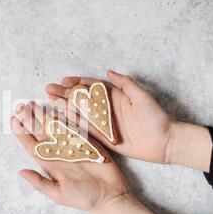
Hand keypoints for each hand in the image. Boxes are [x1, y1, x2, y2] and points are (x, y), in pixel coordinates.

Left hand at [12, 102, 158, 213]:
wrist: (110, 196)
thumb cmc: (83, 198)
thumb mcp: (58, 194)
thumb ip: (40, 183)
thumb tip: (20, 172)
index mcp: (49, 163)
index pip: (31, 145)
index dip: (21, 133)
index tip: (13, 120)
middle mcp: (58, 152)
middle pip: (41, 132)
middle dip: (30, 119)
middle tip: (21, 106)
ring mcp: (73, 145)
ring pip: (55, 126)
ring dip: (45, 115)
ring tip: (34, 104)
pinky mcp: (88, 141)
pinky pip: (75, 126)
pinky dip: (67, 117)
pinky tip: (58, 108)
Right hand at [46, 70, 212, 170]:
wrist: (164, 142)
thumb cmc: (156, 118)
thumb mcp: (142, 97)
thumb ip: (126, 84)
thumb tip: (108, 71)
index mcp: (115, 96)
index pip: (91, 86)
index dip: (76, 83)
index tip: (63, 81)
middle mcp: (106, 109)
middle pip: (81, 99)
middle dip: (64, 93)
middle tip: (49, 90)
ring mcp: (103, 123)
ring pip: (80, 114)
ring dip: (64, 108)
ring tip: (50, 102)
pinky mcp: (104, 138)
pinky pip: (85, 130)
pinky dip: (73, 125)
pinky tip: (60, 120)